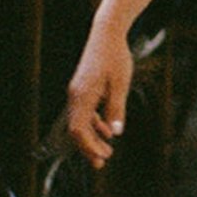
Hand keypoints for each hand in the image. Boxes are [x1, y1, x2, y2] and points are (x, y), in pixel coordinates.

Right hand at [64, 27, 134, 167]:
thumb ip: (116, 107)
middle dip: (88, 147)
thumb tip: (115, 132)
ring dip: (92, 137)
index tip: (101, 157)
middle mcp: (75, 95)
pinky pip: (84, 112)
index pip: (79, 129)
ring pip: (80, 122)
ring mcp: (77, 92)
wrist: (106, 34)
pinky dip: (94, 124)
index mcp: (83, 95)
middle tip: (102, 162)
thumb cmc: (115, 57)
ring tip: (107, 151)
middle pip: (76, 129)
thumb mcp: (120, 83)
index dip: (88, 146)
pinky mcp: (83, 89)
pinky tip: (107, 130)